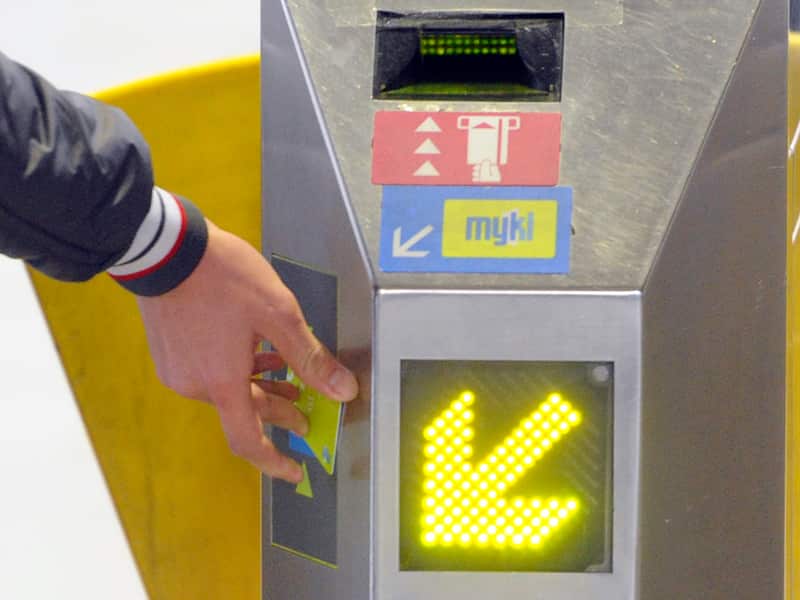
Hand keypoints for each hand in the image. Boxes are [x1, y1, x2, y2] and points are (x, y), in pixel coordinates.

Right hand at [136, 220, 357, 482]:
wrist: (165, 247)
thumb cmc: (222, 278)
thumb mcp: (277, 314)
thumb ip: (310, 357)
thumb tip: (343, 391)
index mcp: (221, 383)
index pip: (248, 441)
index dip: (273, 462)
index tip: (294, 470)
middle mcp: (195, 384)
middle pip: (243, 411)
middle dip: (278, 413)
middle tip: (305, 412)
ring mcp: (177, 368)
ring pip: (227, 390)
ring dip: (259, 389)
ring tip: (288, 378)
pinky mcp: (169, 351)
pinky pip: (209, 373)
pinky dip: (237, 372)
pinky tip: (255, 353)